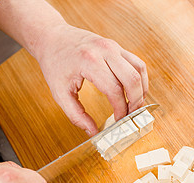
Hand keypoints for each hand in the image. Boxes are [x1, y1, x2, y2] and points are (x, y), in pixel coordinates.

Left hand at [33, 24, 148, 135]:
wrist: (52, 38)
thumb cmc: (55, 64)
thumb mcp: (60, 93)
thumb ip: (76, 115)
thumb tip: (92, 132)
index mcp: (89, 61)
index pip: (114, 90)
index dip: (120, 109)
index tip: (119, 121)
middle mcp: (105, 50)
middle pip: (132, 79)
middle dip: (135, 102)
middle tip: (131, 116)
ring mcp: (113, 46)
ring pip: (139, 69)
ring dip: (141, 89)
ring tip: (135, 105)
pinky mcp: (116, 46)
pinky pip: (136, 62)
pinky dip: (139, 78)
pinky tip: (134, 91)